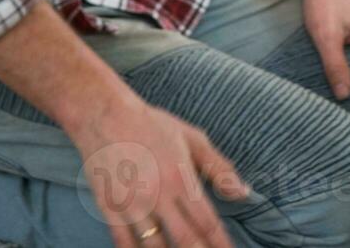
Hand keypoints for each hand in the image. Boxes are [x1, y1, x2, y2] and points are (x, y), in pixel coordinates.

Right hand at [67, 90, 251, 247]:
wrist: (104, 114)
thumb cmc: (152, 125)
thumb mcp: (192, 138)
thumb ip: (219, 168)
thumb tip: (244, 193)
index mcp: (182, 179)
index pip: (207, 223)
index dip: (221, 244)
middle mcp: (158, 196)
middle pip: (185, 240)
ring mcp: (132, 204)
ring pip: (155, 247)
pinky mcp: (109, 208)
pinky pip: (123, 243)